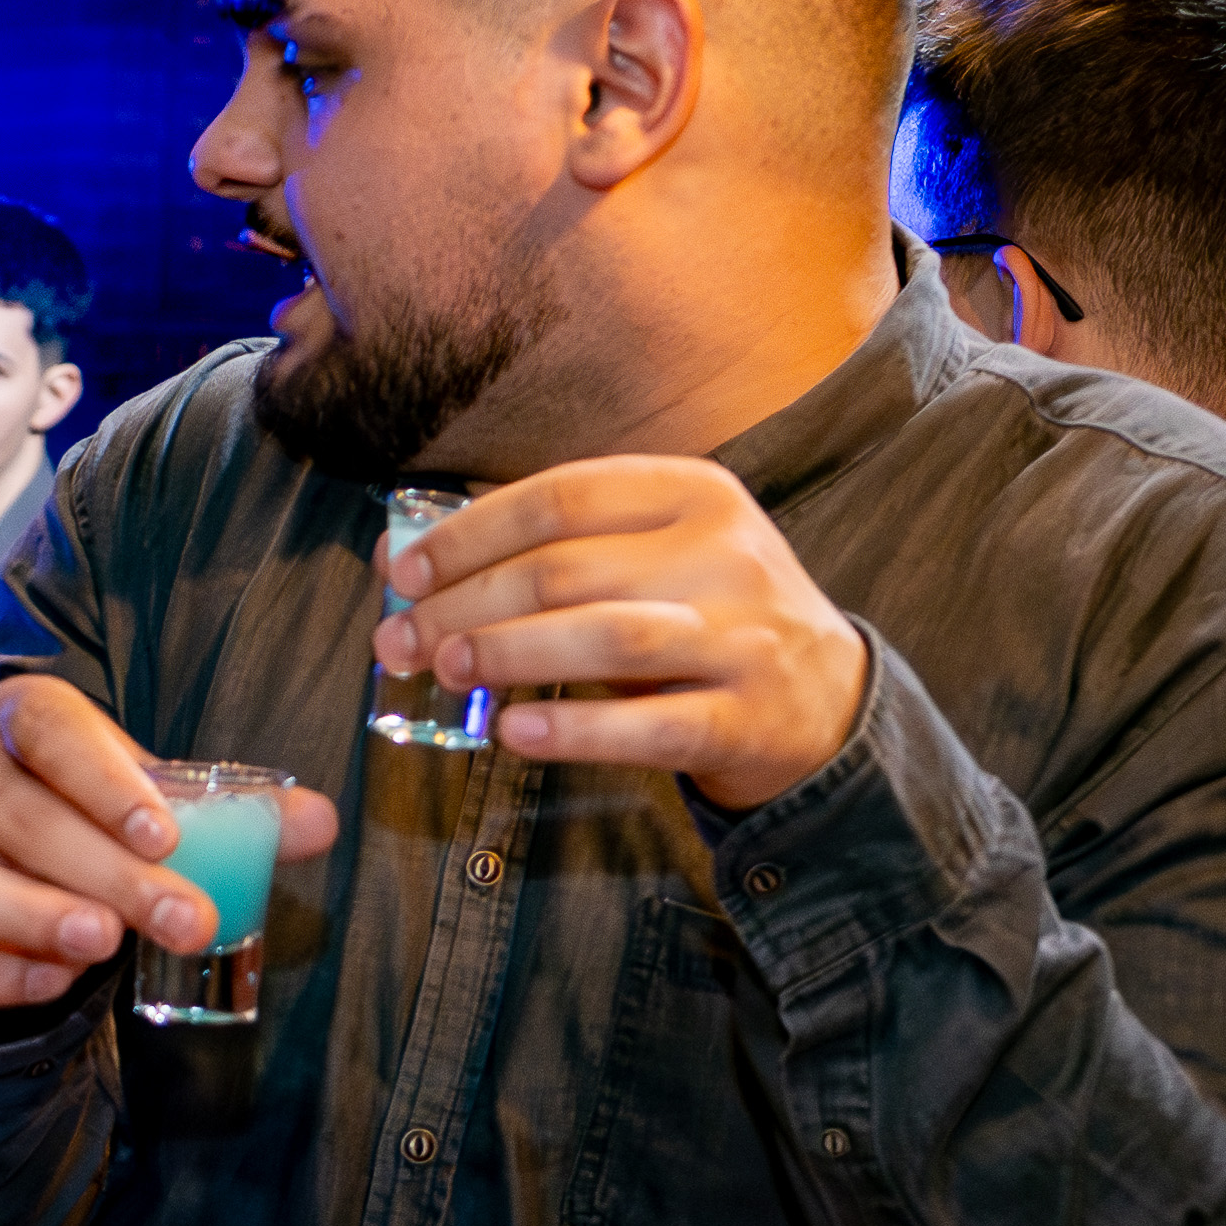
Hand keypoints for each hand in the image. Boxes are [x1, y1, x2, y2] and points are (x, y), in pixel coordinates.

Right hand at [0, 675, 338, 1013]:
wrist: (9, 867)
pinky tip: (53, 981)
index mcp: (21, 723)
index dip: (104, 779)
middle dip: (107, 872)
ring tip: (102, 945)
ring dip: (28, 914)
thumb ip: (238, 816)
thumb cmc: (92, 820)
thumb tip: (319, 821)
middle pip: (19, 815)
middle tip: (185, 920)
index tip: (165, 833)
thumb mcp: (160, 804)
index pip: (50, 730)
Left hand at [384, 457, 872, 812]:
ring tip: (445, 671)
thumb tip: (399, 556)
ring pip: (605, 636)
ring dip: (508, 653)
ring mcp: (741, 637)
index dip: (468, 534)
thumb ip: (543, 549)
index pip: (560, 498)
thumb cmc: (704, 615)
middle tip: (400, 640)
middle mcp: (725, 553)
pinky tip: (513, 732)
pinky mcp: (746, 718)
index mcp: (694, 493)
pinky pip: (648, 725)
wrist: (827, 699)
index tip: (402, 572)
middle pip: (566, 570)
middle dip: (464, 605)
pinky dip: (574, 730)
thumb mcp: (648, 557)